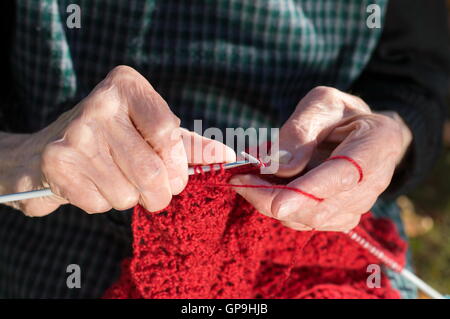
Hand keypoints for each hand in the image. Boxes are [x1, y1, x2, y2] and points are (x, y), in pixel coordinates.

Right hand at [1, 66, 234, 215]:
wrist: (46, 150)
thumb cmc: (113, 140)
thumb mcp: (150, 132)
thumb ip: (189, 145)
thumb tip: (228, 155)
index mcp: (127, 86)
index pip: (168, 132)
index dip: (177, 164)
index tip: (176, 176)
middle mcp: (99, 103)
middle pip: (152, 170)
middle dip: (160, 193)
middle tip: (155, 192)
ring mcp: (74, 133)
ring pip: (127, 193)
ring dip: (129, 198)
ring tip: (114, 179)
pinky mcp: (56, 163)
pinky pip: (100, 204)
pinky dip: (103, 203)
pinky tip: (90, 183)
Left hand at [230, 86, 411, 230]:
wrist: (363, 133)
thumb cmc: (341, 113)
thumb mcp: (321, 104)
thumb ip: (300, 131)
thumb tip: (277, 167)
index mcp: (376, 145)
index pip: (343, 176)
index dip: (308, 192)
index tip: (275, 203)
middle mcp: (372, 183)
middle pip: (319, 207)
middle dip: (272, 198)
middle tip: (238, 178)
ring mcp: (357, 206)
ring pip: (306, 219)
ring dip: (270, 202)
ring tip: (248, 178)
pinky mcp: (339, 218)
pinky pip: (303, 221)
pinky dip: (277, 207)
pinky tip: (264, 186)